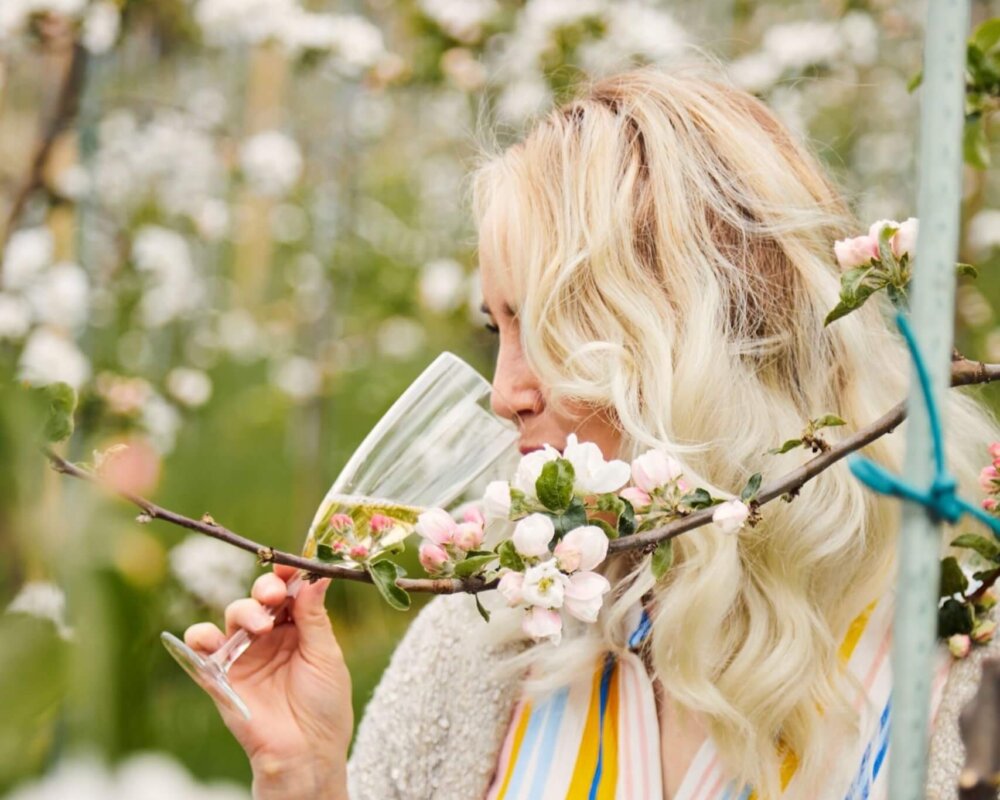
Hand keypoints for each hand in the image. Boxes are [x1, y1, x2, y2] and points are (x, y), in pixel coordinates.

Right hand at [183, 565, 351, 794]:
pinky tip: (214, 639)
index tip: (292, 566)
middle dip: (266, 588)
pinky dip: (200, 636)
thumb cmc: (325, 706)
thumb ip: (315, 617)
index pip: (290, 591)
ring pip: (234, 615)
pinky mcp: (221, 674)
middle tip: (274, 595)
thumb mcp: (327, 656)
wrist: (306, 752)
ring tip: (260, 625)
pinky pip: (201, 648)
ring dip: (243, 611)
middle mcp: (271, 636)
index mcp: (300, 628)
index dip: (289, 575)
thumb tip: (319, 576)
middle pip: (260, 597)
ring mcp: (245, 653)